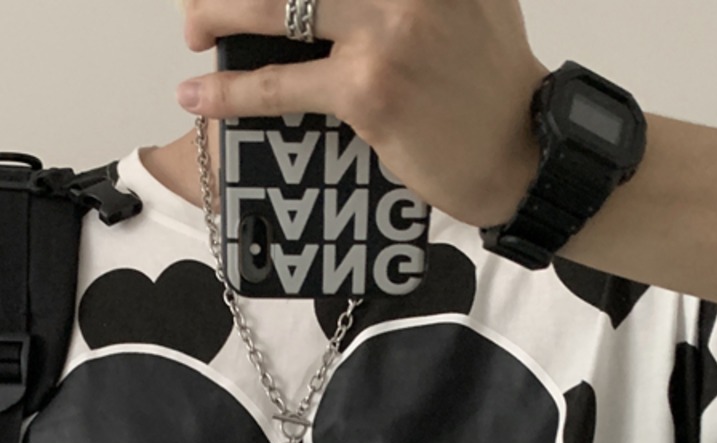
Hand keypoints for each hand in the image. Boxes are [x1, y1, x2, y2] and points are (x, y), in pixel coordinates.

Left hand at [177, 0, 549, 227]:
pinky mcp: (370, 91)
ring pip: (276, 9)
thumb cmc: (490, 84)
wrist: (523, 153)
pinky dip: (230, 91)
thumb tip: (332, 2)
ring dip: (219, 14)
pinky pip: (281, 85)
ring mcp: (388, 31)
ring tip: (193, 31)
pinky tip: (197, 94)